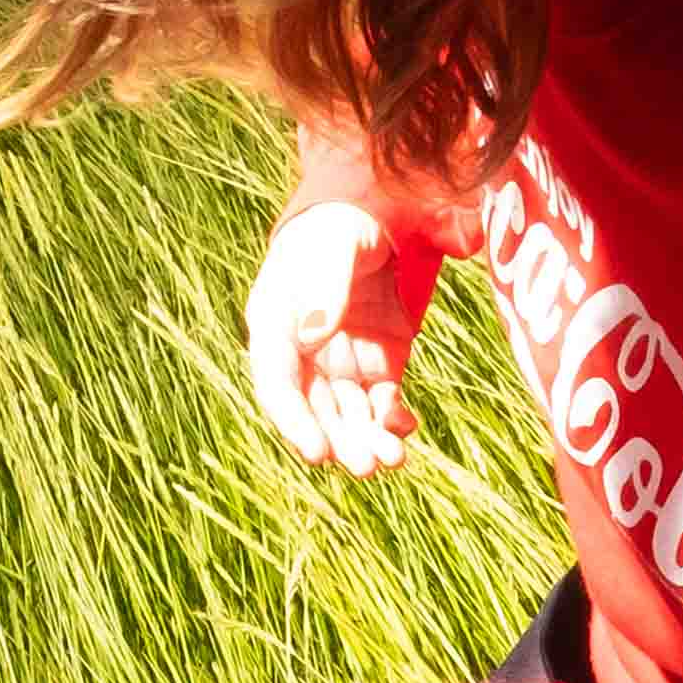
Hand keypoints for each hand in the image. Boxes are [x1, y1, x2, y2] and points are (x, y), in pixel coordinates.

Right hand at [244, 188, 439, 475]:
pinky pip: (381, 402)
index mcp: (276, 326)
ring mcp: (341, 361)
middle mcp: (304, 354)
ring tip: (392, 460)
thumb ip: (323, 286)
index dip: (294, 421)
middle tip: (367, 466)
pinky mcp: (377, 363)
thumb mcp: (331, 247)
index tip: (317, 452)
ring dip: (367, 439)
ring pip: (349, 414)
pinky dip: (392, 420)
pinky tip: (406, 429)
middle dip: (340, 441)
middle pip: (316, 410)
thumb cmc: (338, 228)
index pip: (277, 384)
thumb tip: (311, 336)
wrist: (371, 215)